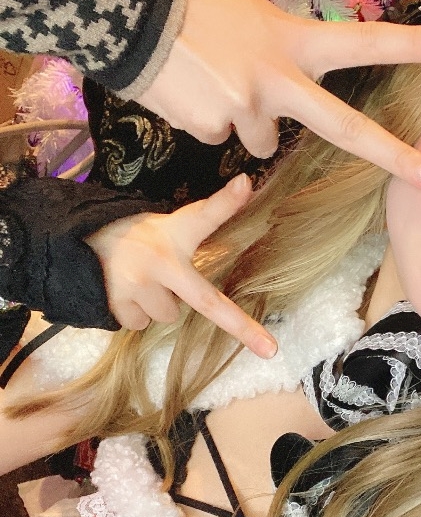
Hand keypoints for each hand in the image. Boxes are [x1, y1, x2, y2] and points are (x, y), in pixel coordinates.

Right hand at [86, 175, 277, 357]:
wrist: (76, 243)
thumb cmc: (135, 236)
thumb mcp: (172, 224)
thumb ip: (209, 216)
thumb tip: (246, 182)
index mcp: (174, 234)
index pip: (205, 215)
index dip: (227, 202)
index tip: (245, 184)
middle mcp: (159, 259)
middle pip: (204, 303)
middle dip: (236, 324)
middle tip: (247, 334)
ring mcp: (136, 284)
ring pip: (166, 315)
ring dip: (158, 305)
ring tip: (142, 280)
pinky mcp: (116, 302)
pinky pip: (139, 323)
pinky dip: (136, 313)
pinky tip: (125, 291)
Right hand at [135, 0, 420, 189]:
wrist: (127, 10)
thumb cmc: (196, 7)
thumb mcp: (254, 18)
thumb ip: (283, 58)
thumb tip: (281, 112)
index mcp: (295, 41)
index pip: (369, 42)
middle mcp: (280, 78)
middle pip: (347, 129)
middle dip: (397, 158)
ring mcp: (247, 108)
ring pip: (260, 138)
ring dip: (242, 118)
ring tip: (210, 80)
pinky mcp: (211, 129)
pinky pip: (221, 137)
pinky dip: (209, 120)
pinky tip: (190, 93)